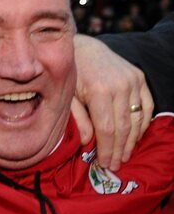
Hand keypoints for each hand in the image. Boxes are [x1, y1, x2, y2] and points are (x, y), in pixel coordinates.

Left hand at [72, 35, 152, 170]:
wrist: (83, 48)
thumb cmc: (69, 76)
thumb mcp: (66, 97)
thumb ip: (78, 119)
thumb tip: (88, 143)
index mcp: (99, 91)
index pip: (107, 128)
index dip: (107, 149)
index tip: (105, 164)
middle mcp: (120, 85)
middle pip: (123, 126)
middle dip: (119, 149)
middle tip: (115, 165)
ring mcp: (133, 81)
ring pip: (137, 118)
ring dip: (132, 141)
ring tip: (124, 156)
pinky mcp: (139, 78)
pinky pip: (146, 106)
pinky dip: (141, 124)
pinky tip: (134, 138)